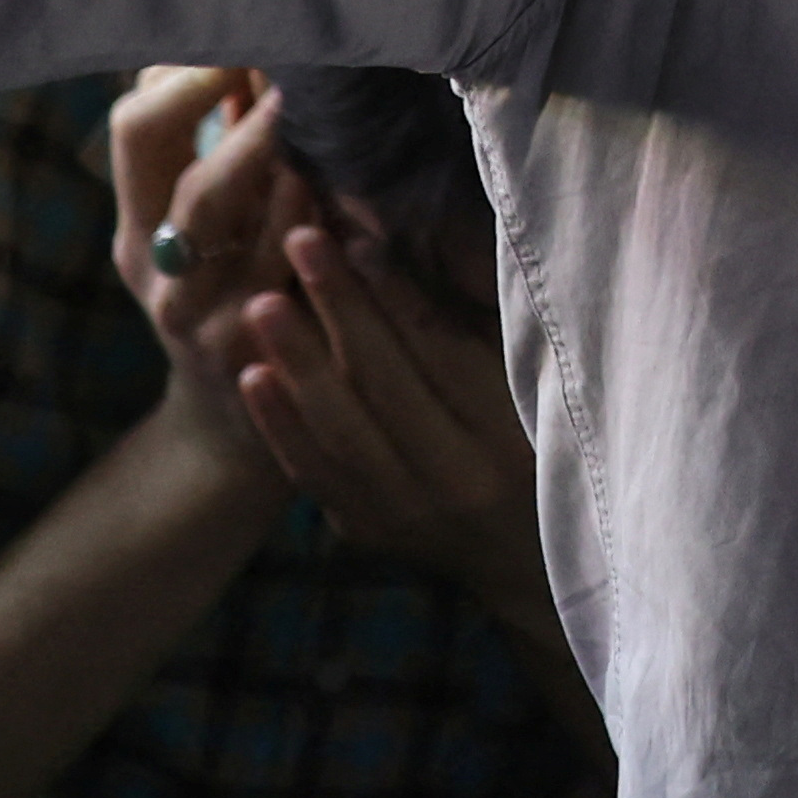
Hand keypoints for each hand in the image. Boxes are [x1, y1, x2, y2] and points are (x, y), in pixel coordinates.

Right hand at [105, 64, 309, 486]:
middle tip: (307, 81)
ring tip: (336, 140)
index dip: (194, 73)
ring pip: (252, 250)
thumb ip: (221, 134)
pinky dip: (326, 249)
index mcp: (137, 222)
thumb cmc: (231, 283)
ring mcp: (204, 321)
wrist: (231, 426)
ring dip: (293, 186)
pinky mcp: (256, 360)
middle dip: (252, 131)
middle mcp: (158, 272)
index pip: (138, 125)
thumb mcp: (207, 220)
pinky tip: (364, 216)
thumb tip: (259, 35)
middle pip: (192, 187)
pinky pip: (292, 294)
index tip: (255, 32)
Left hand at [234, 227, 561, 643]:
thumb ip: (482, 325)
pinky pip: (315, 473)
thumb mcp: (534, 388)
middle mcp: (459, 481)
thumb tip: (418, 243)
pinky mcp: (368, 532)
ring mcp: (407, 515)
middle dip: (341, 308)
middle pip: (388, 385)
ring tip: (264, 302)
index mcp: (512, 436)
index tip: (362, 235)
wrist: (529, 562)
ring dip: (297, 363)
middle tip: (302, 241)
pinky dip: (280, 424)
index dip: (400, 293)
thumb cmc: (545, 447)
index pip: (447, 355)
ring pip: (342, 431)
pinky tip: (252, 376)